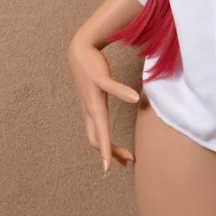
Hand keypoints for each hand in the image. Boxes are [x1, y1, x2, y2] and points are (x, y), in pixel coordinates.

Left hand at [67, 38, 138, 172]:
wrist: (80, 50)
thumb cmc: (91, 73)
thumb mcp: (99, 94)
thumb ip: (106, 106)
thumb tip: (117, 113)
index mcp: (91, 112)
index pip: (95, 139)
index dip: (107, 154)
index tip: (121, 164)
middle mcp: (90, 108)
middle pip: (95, 138)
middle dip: (110, 153)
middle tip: (127, 161)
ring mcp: (93, 94)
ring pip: (99, 122)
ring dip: (109, 141)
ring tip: (125, 152)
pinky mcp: (98, 78)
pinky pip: (110, 87)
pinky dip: (122, 93)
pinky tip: (134, 98)